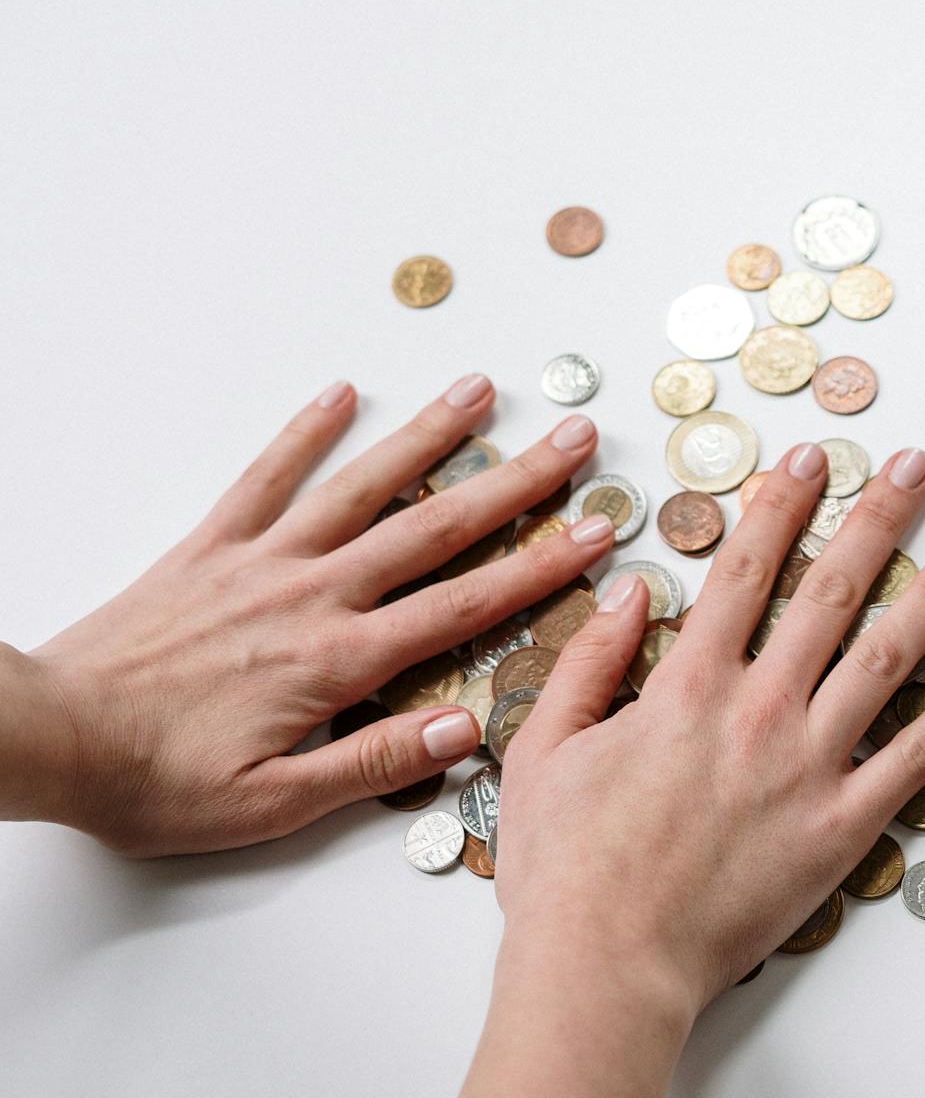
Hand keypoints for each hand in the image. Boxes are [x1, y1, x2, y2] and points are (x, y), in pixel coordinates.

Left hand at [0, 374, 619, 855]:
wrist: (47, 735)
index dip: (541, 566)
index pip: (465, 606)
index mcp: (339, 661)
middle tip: (574, 440)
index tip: (598, 531)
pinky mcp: (210, 547)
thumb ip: (372, 764)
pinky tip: (341, 394)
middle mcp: (313, 594)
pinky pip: (265, 477)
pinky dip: (304, 432)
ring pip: (364, 486)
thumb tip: (464, 730)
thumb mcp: (272, 803)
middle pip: (436, 528)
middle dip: (516, 482)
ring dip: (429, 436)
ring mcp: (263, 561)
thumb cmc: (155, 782)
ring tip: (480, 391)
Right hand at [465, 442, 924, 1097]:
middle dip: (880, 517)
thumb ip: (587, 663)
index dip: (783, 503)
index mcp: (688, 686)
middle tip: (916, 466)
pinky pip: (918, 757)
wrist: (606, 968)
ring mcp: (811, 767)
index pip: (748, 568)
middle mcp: (760, 711)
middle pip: (834, 590)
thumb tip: (629, 591)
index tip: (813, 457)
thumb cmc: (568, 870)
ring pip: (890, 658)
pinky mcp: (844, 826)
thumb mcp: (543, 750)